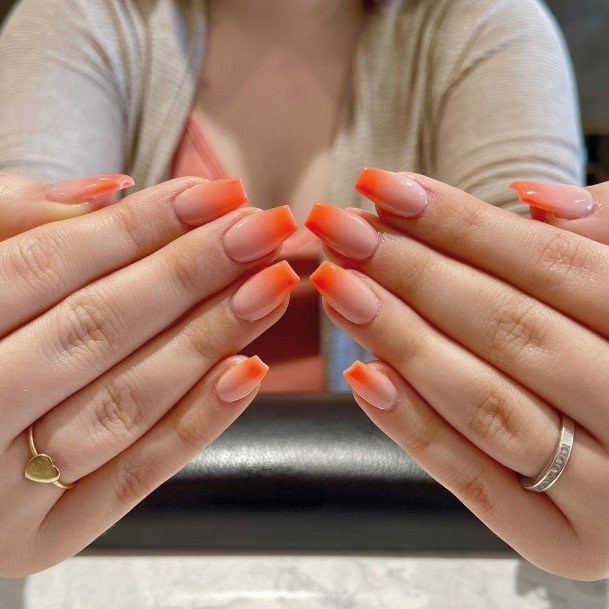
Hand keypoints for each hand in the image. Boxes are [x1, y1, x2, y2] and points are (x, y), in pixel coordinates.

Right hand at [0, 174, 297, 576]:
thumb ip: (15, 224)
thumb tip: (111, 192)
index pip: (46, 265)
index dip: (140, 225)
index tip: (217, 195)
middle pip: (95, 329)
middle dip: (192, 272)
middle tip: (264, 230)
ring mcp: (1, 493)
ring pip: (124, 401)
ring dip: (210, 338)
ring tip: (271, 286)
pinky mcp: (47, 536)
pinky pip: (134, 477)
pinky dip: (195, 422)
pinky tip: (247, 369)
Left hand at [306, 168, 608, 579]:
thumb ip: (605, 240)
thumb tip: (536, 200)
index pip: (553, 266)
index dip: (461, 222)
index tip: (383, 189)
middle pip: (510, 329)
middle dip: (413, 271)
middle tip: (340, 230)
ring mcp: (605, 494)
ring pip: (486, 403)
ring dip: (399, 338)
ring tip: (337, 286)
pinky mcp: (557, 541)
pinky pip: (474, 480)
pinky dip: (414, 425)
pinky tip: (363, 374)